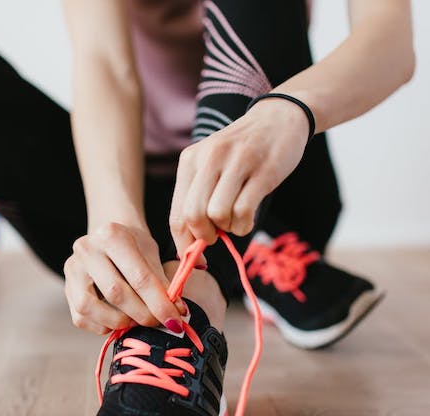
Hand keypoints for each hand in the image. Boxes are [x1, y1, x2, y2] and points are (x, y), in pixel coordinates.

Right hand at [64, 222, 185, 334]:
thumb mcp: (151, 255)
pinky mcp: (66, 288)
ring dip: (119, 322)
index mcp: (111, 235)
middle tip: (159, 323)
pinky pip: (81, 318)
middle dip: (142, 314)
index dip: (159, 303)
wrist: (108, 238)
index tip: (175, 321)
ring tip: (136, 320)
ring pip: (91, 307)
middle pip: (115, 293)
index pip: (139, 277)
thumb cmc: (134, 247)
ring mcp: (72, 269)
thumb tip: (176, 314)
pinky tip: (118, 319)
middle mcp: (86, 249)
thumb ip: (161, 283)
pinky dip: (103, 325)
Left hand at [169, 98, 310, 259]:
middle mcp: (209, 159)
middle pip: (192, 215)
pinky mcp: (262, 171)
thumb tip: (190, 244)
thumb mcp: (210, 165)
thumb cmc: (240, 152)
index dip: (183, 243)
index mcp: (190, 160)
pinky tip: (247, 218)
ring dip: (228, 229)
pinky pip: (244, 211)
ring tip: (235, 220)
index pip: (176, 213)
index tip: (194, 256)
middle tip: (216, 236)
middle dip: (204, 237)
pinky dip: (244, 225)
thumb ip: (197, 198)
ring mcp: (236, 163)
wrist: (278, 118)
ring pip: (217, 214)